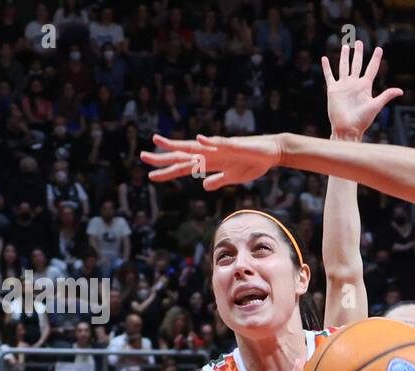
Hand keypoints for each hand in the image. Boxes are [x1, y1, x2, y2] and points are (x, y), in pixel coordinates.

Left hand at [143, 133, 280, 190]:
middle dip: (163, 156)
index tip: (151, 175)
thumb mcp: (233, 178)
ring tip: (159, 140)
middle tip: (143, 157)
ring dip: (177, 144)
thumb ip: (218, 180)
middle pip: (183, 155)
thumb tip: (204, 187)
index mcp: (210, 162)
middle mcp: (211, 153)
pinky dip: (209, 141)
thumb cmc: (253, 163)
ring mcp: (220, 148)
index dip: (168, 171)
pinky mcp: (234, 144)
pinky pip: (220, 143)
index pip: (185, 166)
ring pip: (195, 146)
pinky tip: (198, 139)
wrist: (271, 153)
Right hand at [323, 41, 401, 140]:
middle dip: (359, 53)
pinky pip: (329, 75)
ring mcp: (343, 86)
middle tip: (359, 42)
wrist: (347, 128)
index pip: (371, 69)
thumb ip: (386, 96)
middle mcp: (354, 84)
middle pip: (357, 64)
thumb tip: (401, 90)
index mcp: (365, 86)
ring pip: (344, 66)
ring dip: (344, 56)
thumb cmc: (362, 120)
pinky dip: (327, 67)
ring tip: (345, 46)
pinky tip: (325, 59)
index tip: (379, 49)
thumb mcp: (376, 106)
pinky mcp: (333, 89)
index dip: (376, 59)